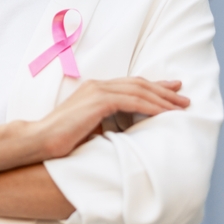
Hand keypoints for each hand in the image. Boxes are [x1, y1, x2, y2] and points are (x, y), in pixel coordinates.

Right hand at [36, 78, 188, 159]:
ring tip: (181, 106)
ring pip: (139, 90)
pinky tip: (165, 113)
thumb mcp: (89, 128)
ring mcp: (97, 91)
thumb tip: (123, 133)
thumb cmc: (60, 140)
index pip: (130, 85)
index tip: (172, 90)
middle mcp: (97, 85)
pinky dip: (151, 106)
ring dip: (163, 98)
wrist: (39, 140)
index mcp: (94, 90)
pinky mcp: (98, 101)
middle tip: (184, 96)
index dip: (153, 87)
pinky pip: (133, 101)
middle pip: (139, 84)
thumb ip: (106, 124)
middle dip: (164, 90)